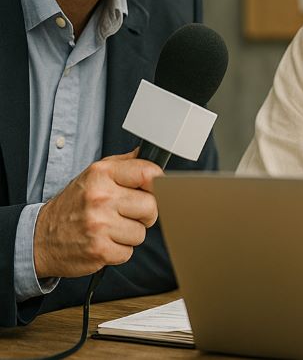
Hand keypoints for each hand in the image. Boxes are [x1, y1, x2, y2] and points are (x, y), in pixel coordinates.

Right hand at [33, 148, 162, 278]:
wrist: (40, 238)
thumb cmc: (73, 205)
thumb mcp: (94, 175)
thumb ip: (124, 164)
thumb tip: (149, 156)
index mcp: (101, 175)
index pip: (148, 174)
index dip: (157, 183)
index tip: (152, 190)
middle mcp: (100, 198)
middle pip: (151, 206)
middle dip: (145, 213)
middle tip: (128, 213)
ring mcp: (99, 225)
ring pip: (141, 232)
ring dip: (130, 234)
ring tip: (111, 228)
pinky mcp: (99, 250)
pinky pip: (129, 252)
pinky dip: (119, 250)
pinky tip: (104, 242)